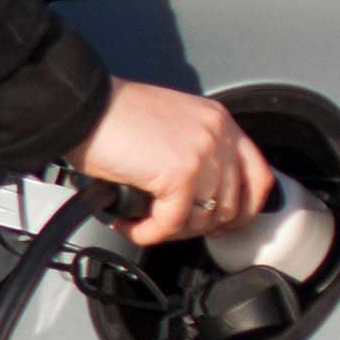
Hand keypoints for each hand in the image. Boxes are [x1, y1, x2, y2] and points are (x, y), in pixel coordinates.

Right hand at [73, 81, 275, 248]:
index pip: (258, 175)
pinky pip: (172, 223)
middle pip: (231, 204)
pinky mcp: (179, 174)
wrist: (80, 107)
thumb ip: (195, 151)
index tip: (224, 224)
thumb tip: (200, 195)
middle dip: (199, 226)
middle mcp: (217, 135)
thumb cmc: (111, 114)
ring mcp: (201, 154)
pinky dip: (149, 232)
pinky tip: (130, 225)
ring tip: (143, 223)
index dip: (245, 209)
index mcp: (218, 121)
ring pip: (202, 219)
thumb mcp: (171, 125)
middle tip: (171, 227)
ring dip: (171, 230)